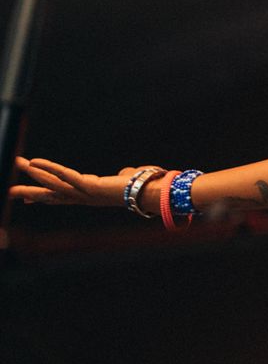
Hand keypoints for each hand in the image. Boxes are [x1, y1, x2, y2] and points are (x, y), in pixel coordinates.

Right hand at [8, 157, 156, 207]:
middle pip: (52, 195)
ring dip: (36, 175)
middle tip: (10, 191)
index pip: (63, 196)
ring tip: (20, 164)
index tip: (28, 199)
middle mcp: (86, 198)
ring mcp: (87, 194)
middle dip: (31, 191)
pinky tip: (36, 163)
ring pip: (54, 185)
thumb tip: (125, 174)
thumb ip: (123, 177)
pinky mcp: (91, 187)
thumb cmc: (146, 187)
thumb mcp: (128, 180)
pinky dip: (51, 170)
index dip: (45, 197)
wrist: (157, 193)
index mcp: (92, 195)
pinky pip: (66, 178)